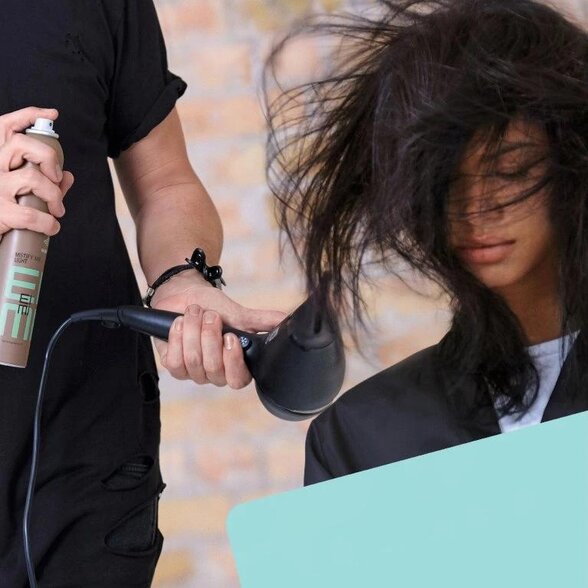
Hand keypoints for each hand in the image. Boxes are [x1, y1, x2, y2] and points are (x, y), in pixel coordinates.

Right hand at [0, 107, 74, 237]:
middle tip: (57, 178)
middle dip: (49, 158)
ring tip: (57, 210)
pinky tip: (52, 227)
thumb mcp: (21, 193)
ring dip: (54, 196)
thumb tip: (67, 175)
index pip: (4, 126)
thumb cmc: (4, 212)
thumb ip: (45, 182)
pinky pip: (30, 213)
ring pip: (32, 179)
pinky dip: (48, 222)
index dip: (26, 115)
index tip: (51, 114)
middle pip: (22, 146)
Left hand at [150, 271, 286, 388]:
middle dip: (210, 337)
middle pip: (213, 369)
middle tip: (210, 316)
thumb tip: (287, 322)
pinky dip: (177, 336)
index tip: (230, 337)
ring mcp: (193, 372)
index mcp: (235, 365)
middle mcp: (215, 373)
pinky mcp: (173, 365)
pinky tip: (179, 323)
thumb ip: (264, 322)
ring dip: (193, 331)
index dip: (233, 361)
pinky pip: (175, 361)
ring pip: (194, 362)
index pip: (239, 380)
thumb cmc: (212, 306)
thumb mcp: (240, 314)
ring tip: (195, 313)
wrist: (185, 294)